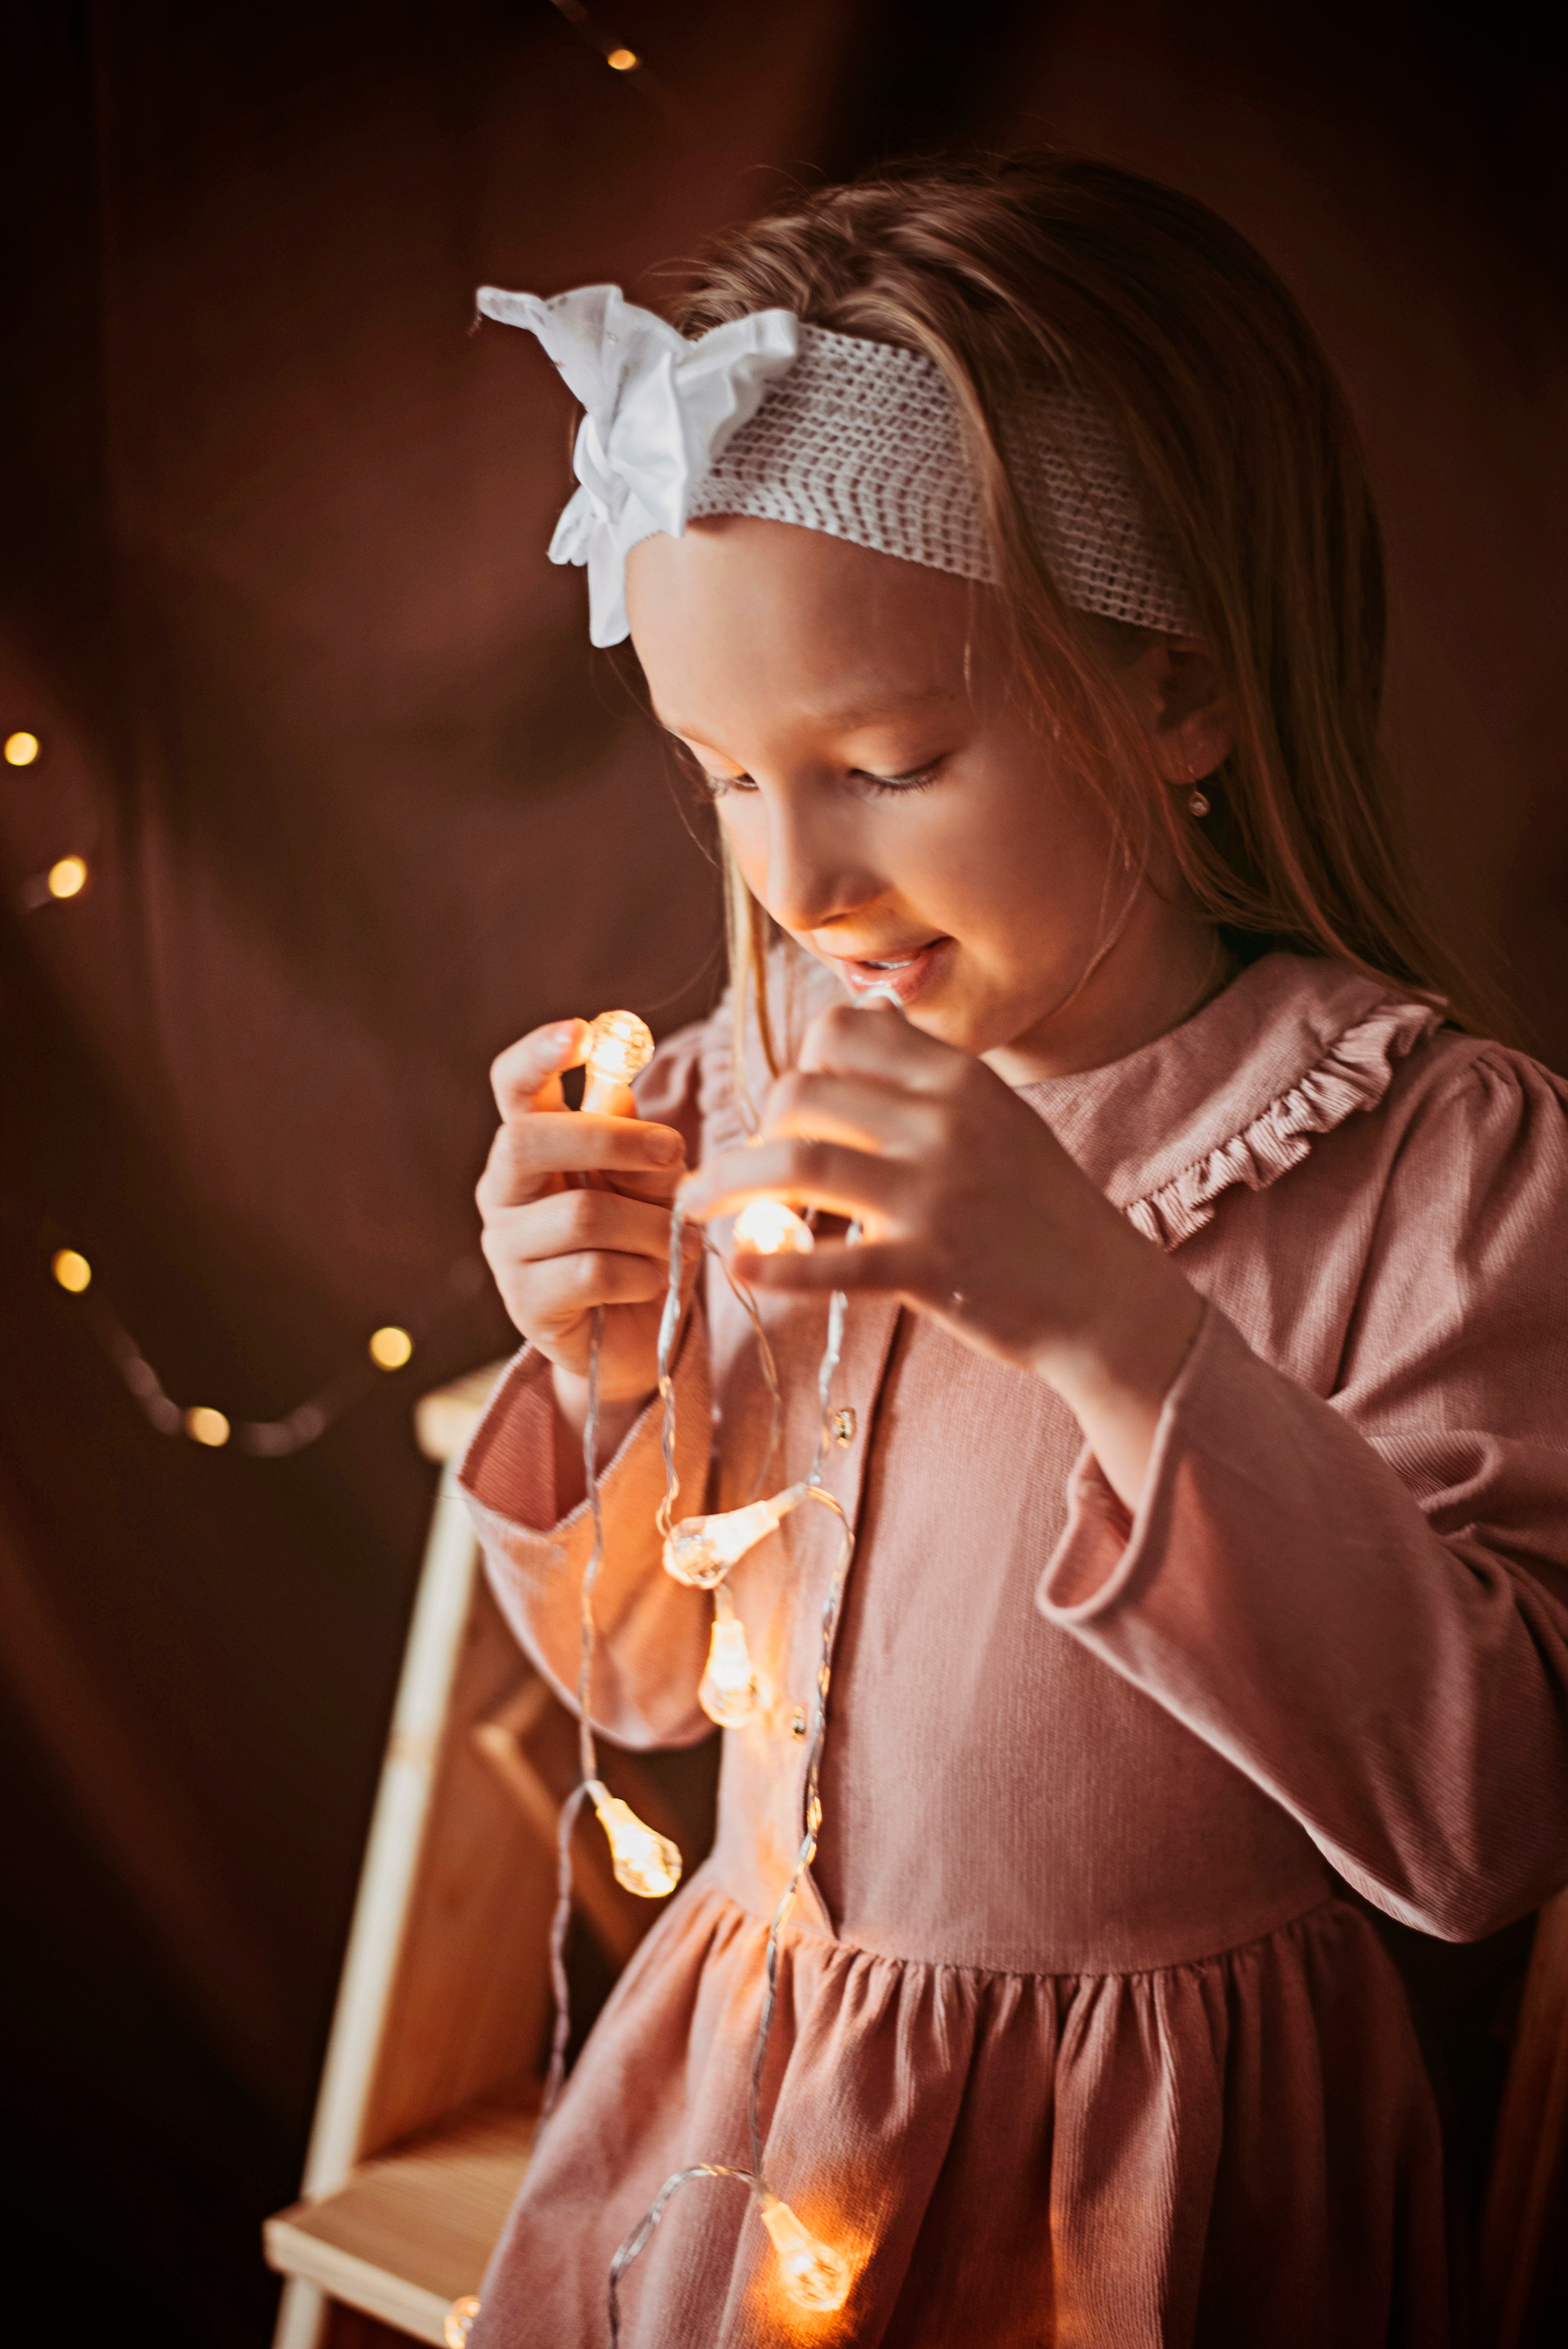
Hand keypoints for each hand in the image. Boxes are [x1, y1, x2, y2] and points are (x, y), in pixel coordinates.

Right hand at [476, 1021, 697, 1443]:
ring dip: (648, 1227)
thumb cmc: (641, 1242)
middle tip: (675, 1153)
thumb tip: (620, 1086)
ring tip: (673, 1243)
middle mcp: (504, 1190)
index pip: (512, 1085)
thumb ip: (634, 1138)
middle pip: (530, 1139)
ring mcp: (505, 1249)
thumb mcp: (649, 1183)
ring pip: (582, 1214)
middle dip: (612, 1140)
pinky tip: (651, 1281)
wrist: (638, 1337)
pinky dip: (642, 1274)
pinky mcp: (524, 1304)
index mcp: (531, 1145)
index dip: (540, 1054)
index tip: (583, 1030)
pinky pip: (593, 1272)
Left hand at [676, 1002, 1202, 1507]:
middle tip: (746, 1173)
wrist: (1109, 1299)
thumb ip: (923, 1085)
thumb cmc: (1040, 1212)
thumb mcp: (997, 1120)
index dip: (796, 1064)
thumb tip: (838, 1045)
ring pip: (794, 1161)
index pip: (839, 1030)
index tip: (790, 1110)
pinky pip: (829, 1261)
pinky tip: (739, 1269)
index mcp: (959, 1078)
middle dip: (752, 1130)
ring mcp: (937, 1194)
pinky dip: (772, 1265)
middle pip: (800, 1092)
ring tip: (695, 1209)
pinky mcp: (930, 1268)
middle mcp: (945, 1122)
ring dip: (726, 1185)